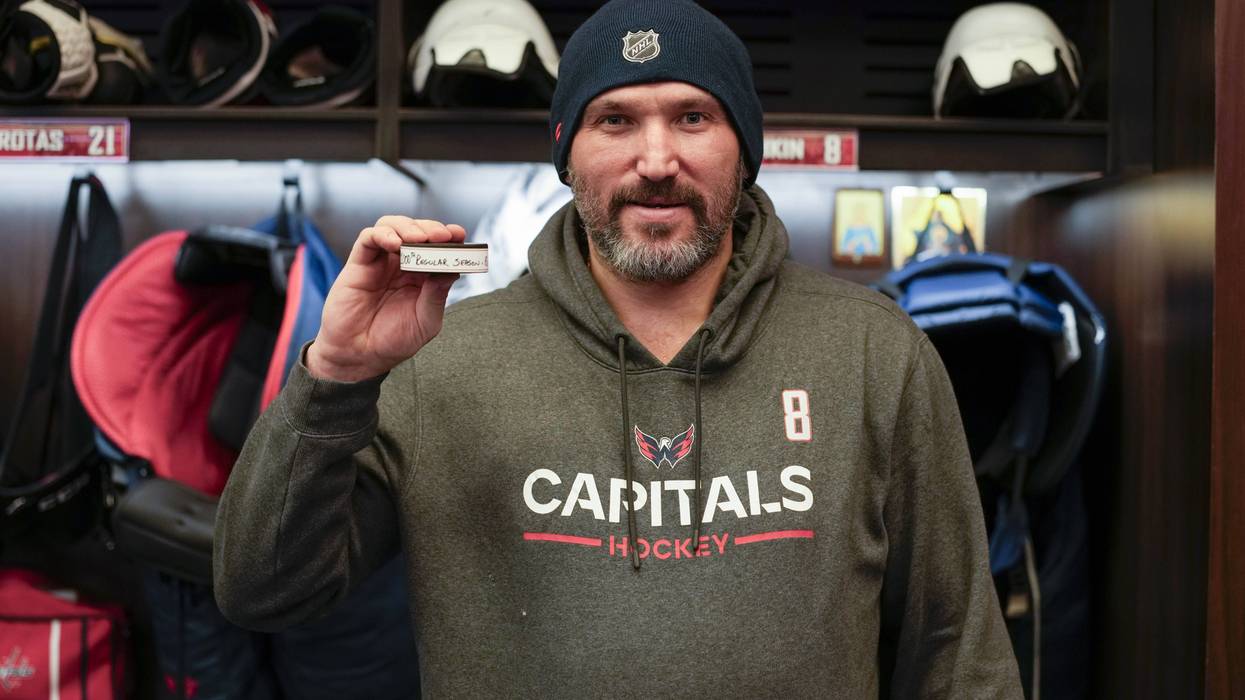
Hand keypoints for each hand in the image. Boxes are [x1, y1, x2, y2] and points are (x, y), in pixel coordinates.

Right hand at [306, 216, 464, 381]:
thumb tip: (452, 269)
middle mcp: (402, 265)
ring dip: (408, 227)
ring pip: (393, 226)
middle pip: (417, 230)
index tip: (459, 235)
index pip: (438, 247)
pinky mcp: (359, 263)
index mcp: (423, 277)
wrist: (358, 356)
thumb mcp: (425, 322)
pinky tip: (395, 244)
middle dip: (431, 228)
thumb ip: (437, 295)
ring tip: (418, 239)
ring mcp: (381, 262)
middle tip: (442, 236)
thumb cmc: (392, 341)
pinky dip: (383, 234)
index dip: (449, 237)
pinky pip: (369, 238)